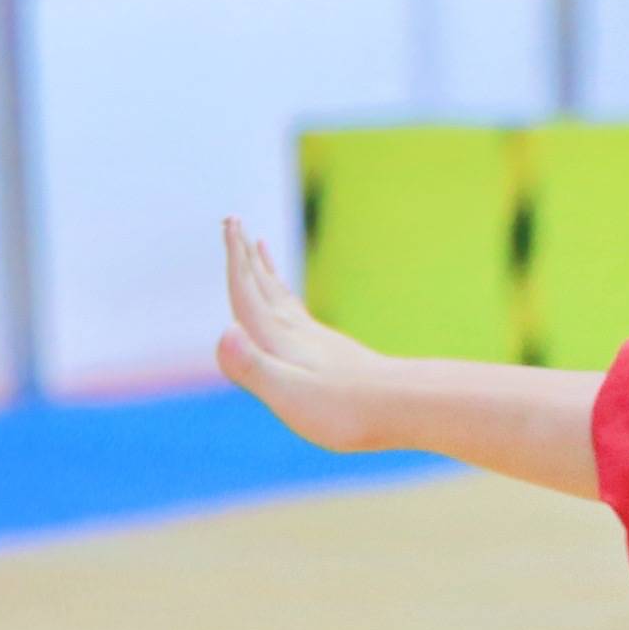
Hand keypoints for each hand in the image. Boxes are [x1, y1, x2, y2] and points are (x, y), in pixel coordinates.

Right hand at [216, 216, 393, 452]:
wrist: (402, 408)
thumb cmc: (343, 409)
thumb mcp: (288, 393)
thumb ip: (252, 365)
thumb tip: (225, 329)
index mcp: (277, 338)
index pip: (247, 290)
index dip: (235, 260)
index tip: (231, 223)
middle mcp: (295, 331)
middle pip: (263, 284)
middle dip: (244, 254)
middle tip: (233, 220)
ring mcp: (315, 340)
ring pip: (281, 296)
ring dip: (265, 271)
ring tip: (260, 246)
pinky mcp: (331, 353)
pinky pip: (299, 316)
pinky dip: (287, 299)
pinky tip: (291, 306)